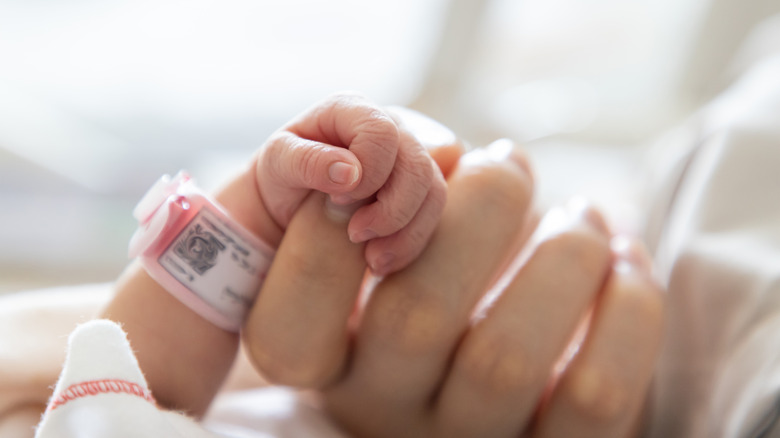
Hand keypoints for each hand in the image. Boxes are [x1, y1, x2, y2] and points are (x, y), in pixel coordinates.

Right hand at [244, 132, 663, 437]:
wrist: (512, 394)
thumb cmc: (440, 300)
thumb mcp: (388, 271)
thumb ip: (392, 211)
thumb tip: (445, 152)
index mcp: (332, 370)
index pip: (287, 328)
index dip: (322, 240)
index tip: (378, 172)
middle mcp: (390, 413)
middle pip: (414, 319)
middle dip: (476, 210)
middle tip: (507, 159)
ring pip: (505, 357)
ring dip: (562, 253)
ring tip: (584, 212)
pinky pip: (593, 392)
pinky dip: (628, 308)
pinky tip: (624, 260)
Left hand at [254, 92, 449, 274]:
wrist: (288, 203)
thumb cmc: (281, 175)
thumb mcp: (277, 163)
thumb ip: (307, 160)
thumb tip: (350, 172)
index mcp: (353, 110)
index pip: (382, 133)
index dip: (369, 171)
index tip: (337, 198)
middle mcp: (390, 128)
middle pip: (418, 166)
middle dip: (391, 210)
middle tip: (355, 234)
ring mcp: (409, 159)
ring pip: (434, 193)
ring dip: (404, 232)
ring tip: (369, 258)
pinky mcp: (419, 191)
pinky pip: (432, 217)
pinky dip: (409, 244)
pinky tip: (379, 262)